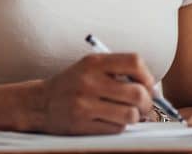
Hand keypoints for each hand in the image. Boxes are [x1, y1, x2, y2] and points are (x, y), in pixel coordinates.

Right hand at [20, 54, 153, 134]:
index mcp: (94, 62)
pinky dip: (120, 126)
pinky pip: (116, 128)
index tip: (147, 85)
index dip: (147, 75)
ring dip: (134, 117)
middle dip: (146, 102)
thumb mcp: (90, 67)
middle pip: (137, 93)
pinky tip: (112, 120)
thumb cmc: (72, 84)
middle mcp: (90, 81)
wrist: (39, 103)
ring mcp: (85, 104)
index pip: (134, 62)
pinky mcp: (82, 124)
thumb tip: (152, 88)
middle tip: (144, 105)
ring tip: (128, 114)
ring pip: (130, 114)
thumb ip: (118, 71)